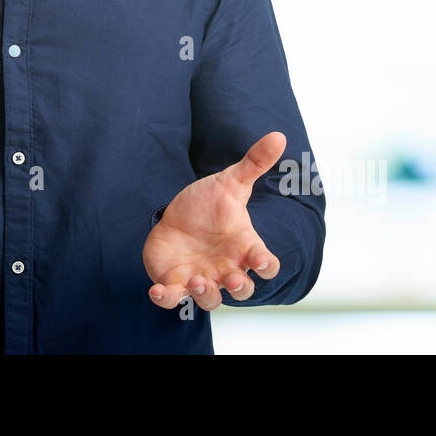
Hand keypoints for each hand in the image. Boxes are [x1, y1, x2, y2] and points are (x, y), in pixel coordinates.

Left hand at [143, 130, 285, 311]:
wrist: (176, 216)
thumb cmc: (209, 205)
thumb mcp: (230, 182)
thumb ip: (254, 163)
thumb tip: (279, 135)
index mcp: (243, 246)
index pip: (265, 263)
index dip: (266, 265)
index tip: (261, 261)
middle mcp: (226, 267)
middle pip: (242, 290)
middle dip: (240, 288)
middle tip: (232, 279)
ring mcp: (201, 277)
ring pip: (210, 300)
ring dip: (206, 295)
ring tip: (196, 280)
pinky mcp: (175, 282)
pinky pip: (173, 299)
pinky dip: (166, 298)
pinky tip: (156, 291)